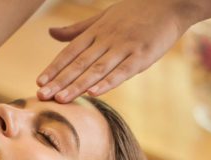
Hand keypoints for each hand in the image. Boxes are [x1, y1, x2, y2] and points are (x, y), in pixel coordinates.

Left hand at [36, 0, 194, 101]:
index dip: (54, 68)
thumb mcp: (103, 17)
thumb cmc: (136, 11)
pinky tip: (94, 93)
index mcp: (96, 31)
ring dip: (77, 86)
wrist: (171, 1)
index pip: (70, 52)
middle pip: (79, 64)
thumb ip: (77, 29)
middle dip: (59, 81)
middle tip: (42, 96)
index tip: (39, 83)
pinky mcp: (142, 55)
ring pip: (96, 69)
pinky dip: (108, 82)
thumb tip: (51, 33)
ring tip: (61, 99)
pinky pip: (122, 71)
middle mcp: (107, 39)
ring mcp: (124, 47)